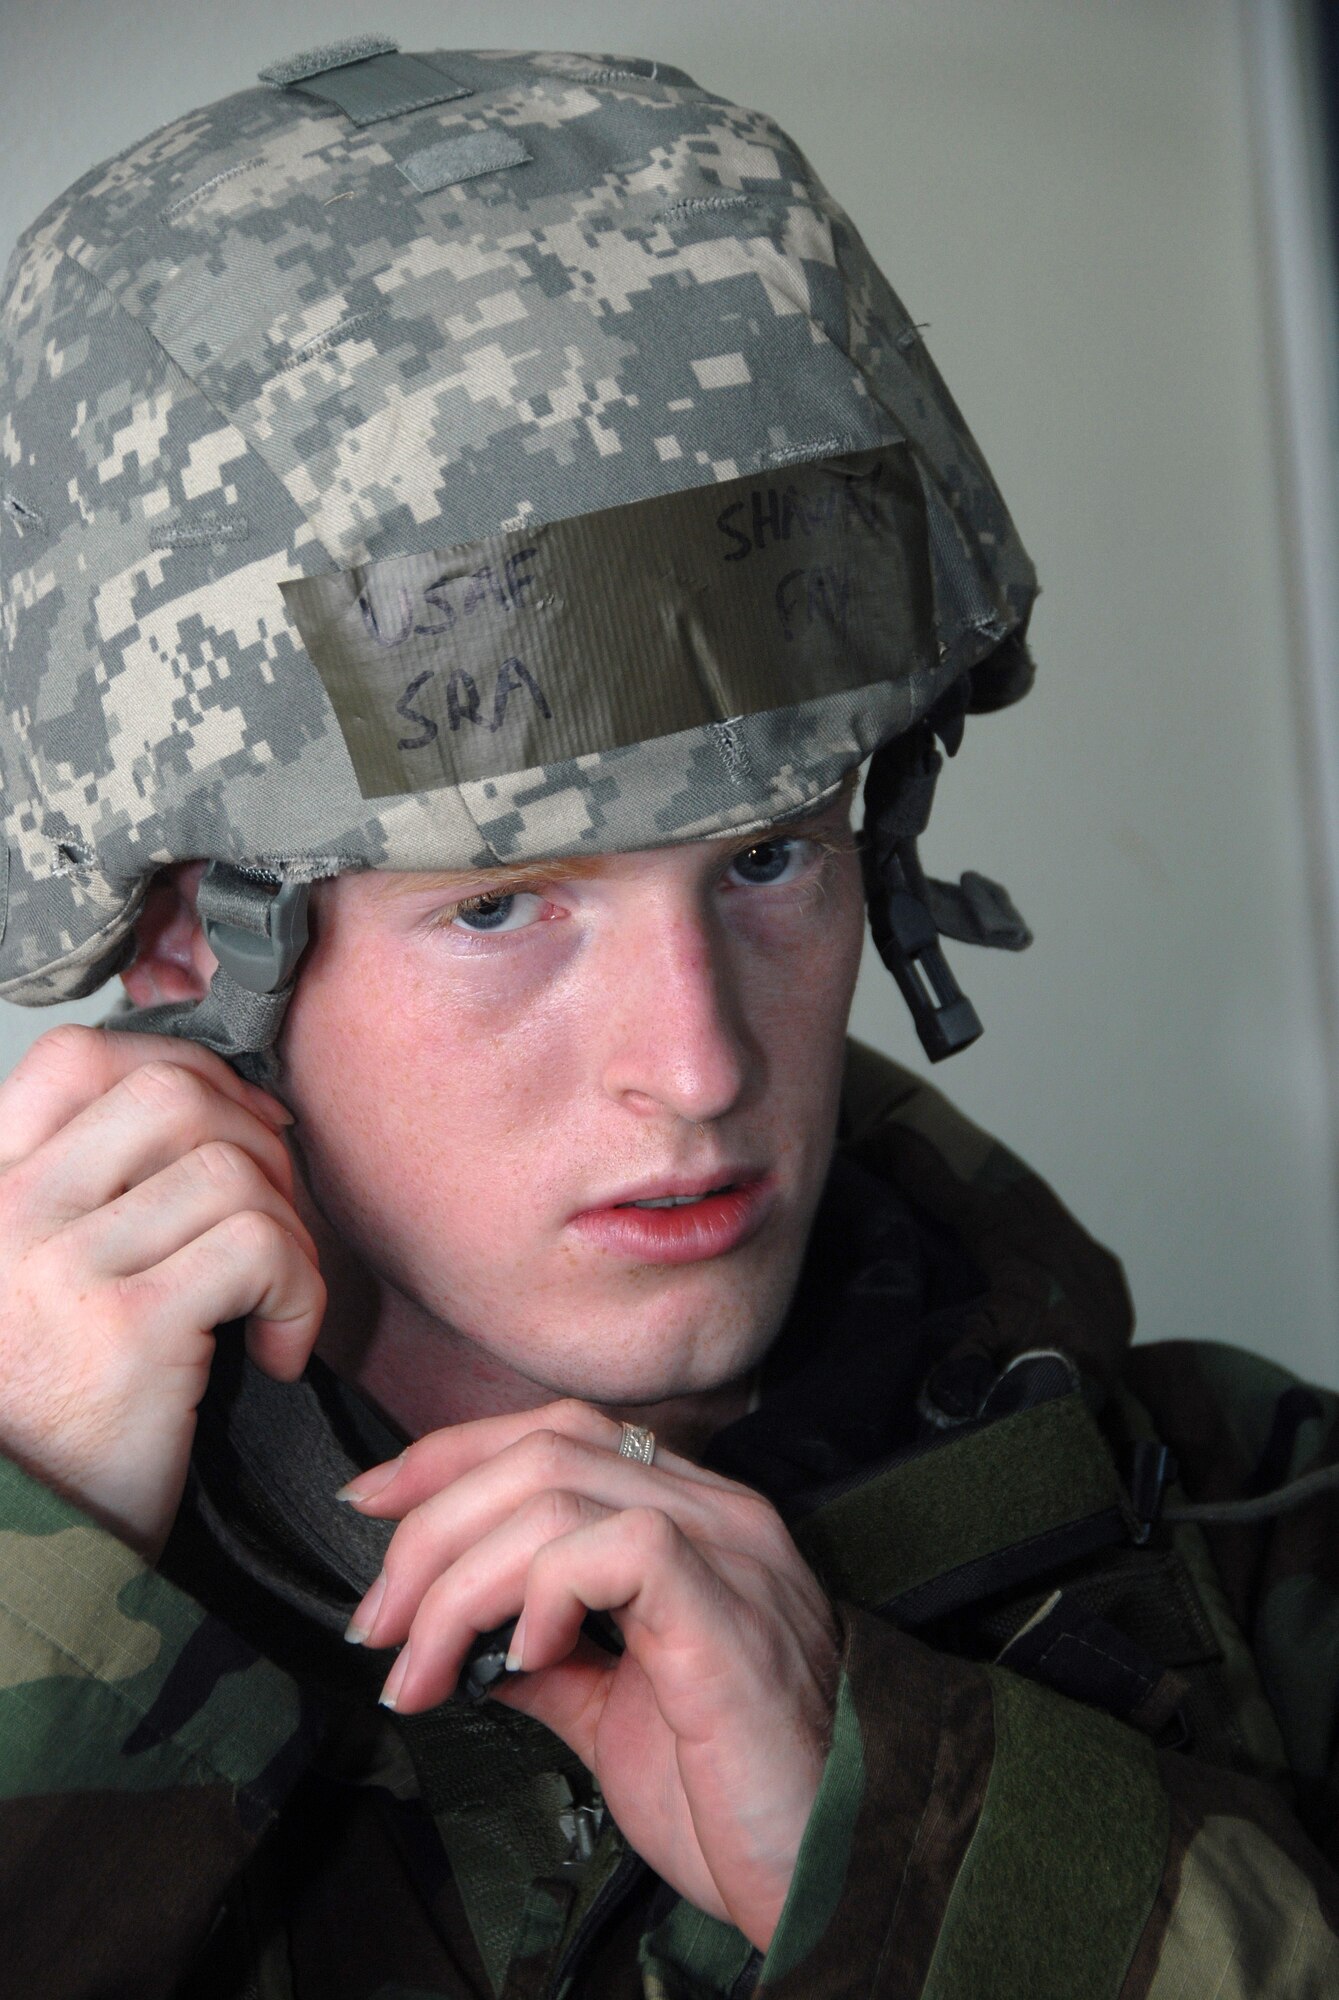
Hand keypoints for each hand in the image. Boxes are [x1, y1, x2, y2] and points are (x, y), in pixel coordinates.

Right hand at [0, 1025, 325, 1558]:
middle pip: (168, 1092)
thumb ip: (96, 1196)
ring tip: (275, 1299)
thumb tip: (226, 1104)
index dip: (179, 1065)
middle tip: (277, 1219)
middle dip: (256, 1139)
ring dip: (289, 1228)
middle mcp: (7, 1216)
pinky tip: (277, 1355)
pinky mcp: (127, 1334)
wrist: (16, 1554)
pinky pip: (260, 1247)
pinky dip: (300, 1295)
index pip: (74, 1056)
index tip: (239, 1127)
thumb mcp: (42, 1286)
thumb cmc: (48, 1422)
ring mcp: (60, 1270)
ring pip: (229, 1168)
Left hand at [341, 1400, 839, 1951]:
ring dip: (457, 1579)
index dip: (449, 1457)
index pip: (555, 1433)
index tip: (368, 1505)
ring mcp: (726, 1551)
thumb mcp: (614, 1717)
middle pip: (539, 1448)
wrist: (831, 1874)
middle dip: (429, 1528)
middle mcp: (713, 1513)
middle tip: (380, 1625)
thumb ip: (550, 1661)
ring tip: (424, 1667)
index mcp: (689, 1523)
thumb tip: (467, 1641)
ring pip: (554, 1490)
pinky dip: (540, 1592)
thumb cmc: (737, 1800)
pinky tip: (526, 1656)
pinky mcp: (724, 1608)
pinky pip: (613, 1546)